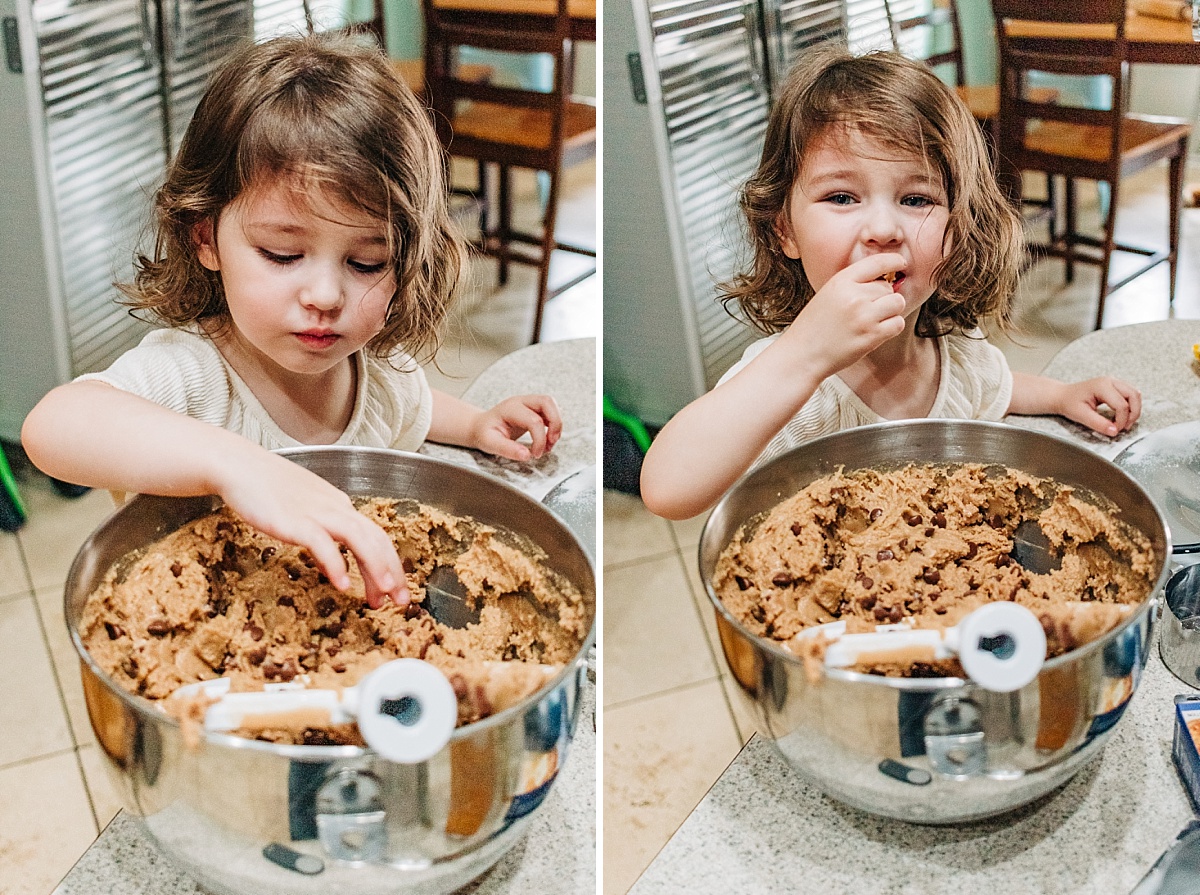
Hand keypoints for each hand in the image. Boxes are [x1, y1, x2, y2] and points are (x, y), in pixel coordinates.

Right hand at [215, 449, 409, 609]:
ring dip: (375, 567)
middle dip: (393, 572)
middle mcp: (335, 508)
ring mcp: (316, 512)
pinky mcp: (294, 520)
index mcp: (340, 507)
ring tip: (383, 595)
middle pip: (375, 539)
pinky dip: (335, 564)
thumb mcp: (303, 514)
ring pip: (359, 539)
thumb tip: (332, 566)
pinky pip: (322, 542)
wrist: (238, 465)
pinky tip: (342, 584)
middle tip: (402, 601)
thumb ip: (322, 538)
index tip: (393, 591)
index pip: (375, 537)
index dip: (389, 565)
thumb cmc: (267, 488)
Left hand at [469, 395, 562, 460]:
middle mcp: (521, 402)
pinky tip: (547, 438)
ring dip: (556, 424)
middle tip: (551, 442)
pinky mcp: (534, 409)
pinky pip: (551, 412)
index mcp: (510, 409)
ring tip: (550, 442)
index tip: (535, 454)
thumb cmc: (484, 433)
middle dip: (555, 424)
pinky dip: (554, 425)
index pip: (534, 421)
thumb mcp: (490, 443)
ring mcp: (528, 403)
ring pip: (552, 405)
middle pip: (547, 402)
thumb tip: (526, 455)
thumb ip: (508, 449)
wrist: (480, 426)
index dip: (539, 440)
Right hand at [781, 253, 908, 376]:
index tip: (900, 263)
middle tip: (867, 310)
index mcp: (841, 281)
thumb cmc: (815, 326)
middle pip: (888, 287)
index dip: (893, 261)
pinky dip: (892, 327)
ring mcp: (864, 316)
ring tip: (874, 319)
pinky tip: (877, 331)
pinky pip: (898, 323)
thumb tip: (887, 280)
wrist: (802, 354)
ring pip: (897, 303)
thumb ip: (853, 284)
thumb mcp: (828, 294)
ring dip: (891, 311)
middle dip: (883, 297)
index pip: (877, 262)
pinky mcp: (871, 336)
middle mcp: (854, 296)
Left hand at [1055, 377, 1141, 436]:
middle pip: (1134, 396)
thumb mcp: (1080, 415)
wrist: (1062, 396)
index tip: (1114, 430)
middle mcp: (1110, 381)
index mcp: (1102, 386)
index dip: (1121, 420)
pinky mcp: (1115, 386)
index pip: (1121, 405)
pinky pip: (1130, 395)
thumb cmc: (1069, 403)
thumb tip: (1114, 431)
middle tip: (1124, 427)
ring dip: (1134, 410)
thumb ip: (1098, 424)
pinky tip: (1121, 416)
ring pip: (1135, 394)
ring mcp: (1114, 382)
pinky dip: (1130, 406)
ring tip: (1124, 423)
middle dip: (1133, 414)